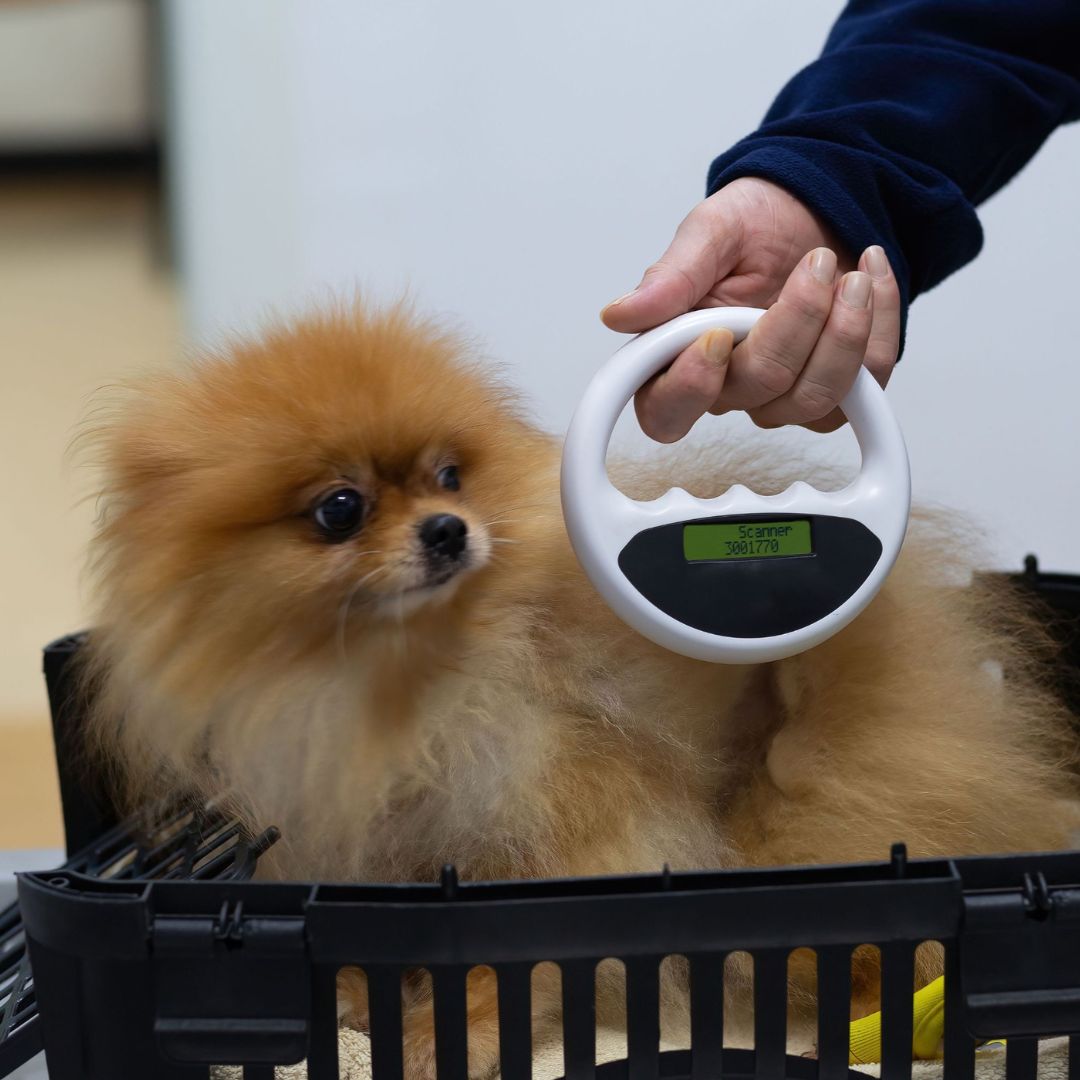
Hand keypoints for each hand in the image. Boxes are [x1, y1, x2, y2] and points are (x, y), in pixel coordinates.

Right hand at [601, 178, 900, 440]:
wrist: (820, 206)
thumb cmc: (758, 222)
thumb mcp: (710, 231)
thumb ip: (671, 277)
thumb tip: (619, 315)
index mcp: (678, 355)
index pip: (665, 411)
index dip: (690, 388)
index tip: (716, 335)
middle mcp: (728, 386)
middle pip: (757, 392)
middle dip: (796, 323)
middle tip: (816, 264)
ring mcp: (784, 396)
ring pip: (814, 400)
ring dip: (844, 332)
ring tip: (851, 274)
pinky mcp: (838, 392)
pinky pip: (866, 388)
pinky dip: (878, 327)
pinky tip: (871, 276)